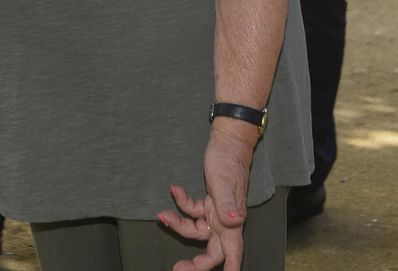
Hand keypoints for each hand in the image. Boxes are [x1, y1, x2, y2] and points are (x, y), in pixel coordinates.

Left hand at [158, 123, 257, 270]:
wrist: (228, 138)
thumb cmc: (228, 158)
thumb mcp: (224, 181)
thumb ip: (228, 204)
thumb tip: (235, 222)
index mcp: (232, 219)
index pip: (233, 251)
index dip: (230, 268)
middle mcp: (226, 219)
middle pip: (213, 250)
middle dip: (197, 262)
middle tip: (178, 268)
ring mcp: (217, 211)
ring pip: (198, 231)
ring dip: (179, 226)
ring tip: (162, 216)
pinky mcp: (209, 200)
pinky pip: (193, 211)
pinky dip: (182, 203)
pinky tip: (174, 189)